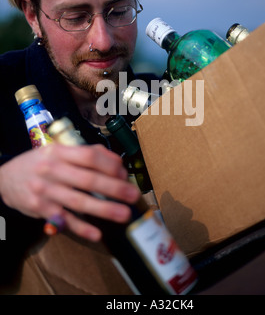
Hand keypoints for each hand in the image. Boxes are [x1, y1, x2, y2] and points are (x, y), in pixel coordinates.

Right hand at [0, 143, 140, 240]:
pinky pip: (64, 220)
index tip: (125, 174)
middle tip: (133, 195)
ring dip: (104, 209)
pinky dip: (81, 228)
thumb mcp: (59, 150)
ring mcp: (46, 191)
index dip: (110, 165)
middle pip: (88, 180)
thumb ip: (87, 153)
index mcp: (60, 152)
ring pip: (79, 202)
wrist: (6, 179)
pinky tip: (97, 233)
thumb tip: (116, 163)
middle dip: (114, 188)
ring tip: (123, 214)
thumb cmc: (40, 163)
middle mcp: (52, 170)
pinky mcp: (41, 209)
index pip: (90, 156)